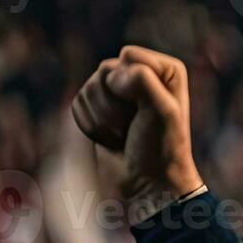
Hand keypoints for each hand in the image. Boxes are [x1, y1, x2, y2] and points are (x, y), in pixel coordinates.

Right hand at [71, 46, 202, 222]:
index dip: (134, 85)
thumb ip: (142, 79)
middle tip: (134, 127)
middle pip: (105, 70)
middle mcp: (140, 77)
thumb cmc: (161, 149)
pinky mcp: (96, 111)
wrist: (147, 186)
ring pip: (89, 88)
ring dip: (103, 118)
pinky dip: (91, 125)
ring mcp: (116, 94)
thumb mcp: (163, 110)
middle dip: (115, 104)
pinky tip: (110, 140)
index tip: (151, 112)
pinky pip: (77, 104)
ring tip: (123, 135)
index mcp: (164, 71)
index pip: (129, 56)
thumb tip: (112, 73)